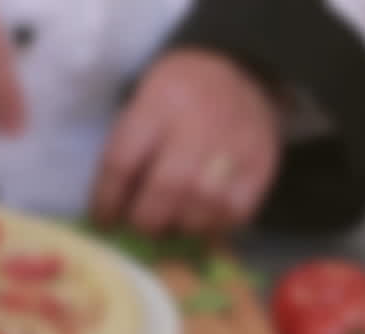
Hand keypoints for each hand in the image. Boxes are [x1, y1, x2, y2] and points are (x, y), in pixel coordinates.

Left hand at [91, 49, 281, 238]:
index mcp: (158, 103)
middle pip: (167, 187)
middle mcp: (199, 122)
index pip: (122, 162)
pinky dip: (212, 226)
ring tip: (168, 226)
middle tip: (138, 227)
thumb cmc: (175, 101)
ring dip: (179, 226)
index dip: (107, 200)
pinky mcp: (261, 164)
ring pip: (203, 204)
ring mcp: (235, 144)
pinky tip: (198, 223)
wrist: (240, 74)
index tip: (103, 221)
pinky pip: (235, 211)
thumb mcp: (141, 105)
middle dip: (145, 219)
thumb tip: (111, 211)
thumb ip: (125, 151)